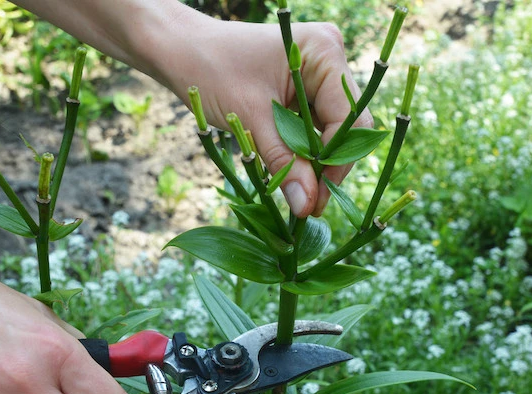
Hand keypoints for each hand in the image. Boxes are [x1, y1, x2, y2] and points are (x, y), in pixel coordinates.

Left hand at [163, 18, 372, 217]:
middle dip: (328, 164)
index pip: (348, 118)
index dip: (335, 161)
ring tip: (301, 195)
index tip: (316, 198)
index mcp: (324, 52)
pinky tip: (294, 173)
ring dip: (316, 160)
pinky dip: (305, 149)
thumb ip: (283, 161)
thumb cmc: (211, 70)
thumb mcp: (250, 119)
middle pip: (346, 124)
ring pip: (332, 128)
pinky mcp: (307, 86)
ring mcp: (320, 72)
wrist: (182, 50)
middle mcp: (330, 59)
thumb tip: (307, 204)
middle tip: (309, 205)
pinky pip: (316, 124)